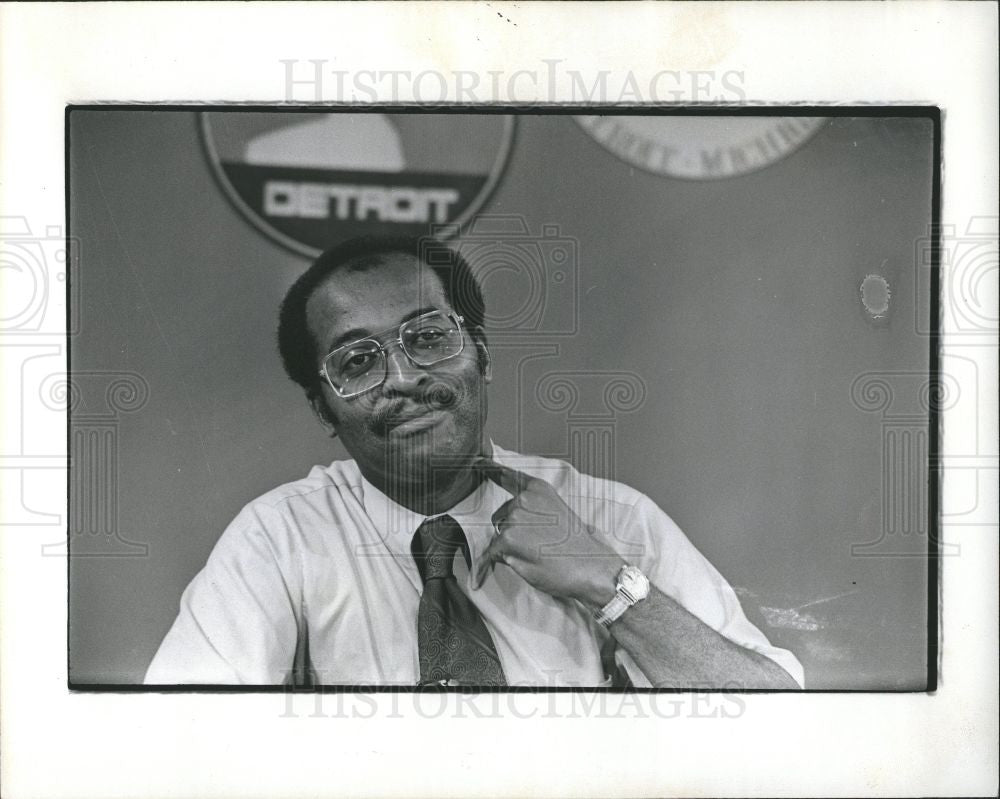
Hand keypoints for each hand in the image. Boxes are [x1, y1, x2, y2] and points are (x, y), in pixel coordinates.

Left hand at [473, 459, 625, 606]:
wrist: (591, 567)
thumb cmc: (579, 545)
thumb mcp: (559, 512)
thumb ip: (535, 507)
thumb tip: (516, 516)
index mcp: (537, 489)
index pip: (508, 476)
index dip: (490, 469)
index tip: (476, 461)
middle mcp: (523, 500)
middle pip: (501, 516)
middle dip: (512, 530)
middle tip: (538, 544)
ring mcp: (514, 520)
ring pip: (499, 537)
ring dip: (510, 548)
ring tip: (536, 555)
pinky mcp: (507, 542)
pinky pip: (490, 555)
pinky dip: (492, 565)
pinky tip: (500, 570)